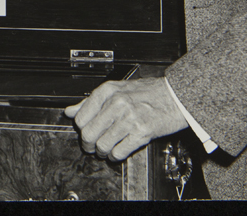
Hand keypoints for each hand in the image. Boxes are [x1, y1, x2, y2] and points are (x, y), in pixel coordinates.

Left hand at [63, 77, 186, 160]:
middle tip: (92, 146)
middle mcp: (116, 103)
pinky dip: (115, 156)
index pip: (81, 117)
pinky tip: (117, 152)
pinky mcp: (141, 132)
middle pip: (88, 133)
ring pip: (102, 145)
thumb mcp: (117, 89)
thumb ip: (91, 101)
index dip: (81, 129)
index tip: (85, 132)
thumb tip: (71, 111)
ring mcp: (129, 118)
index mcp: (108, 91)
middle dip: (88, 144)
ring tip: (105, 149)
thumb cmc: (148, 92)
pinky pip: (119, 152)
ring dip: (102, 152)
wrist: (175, 96)